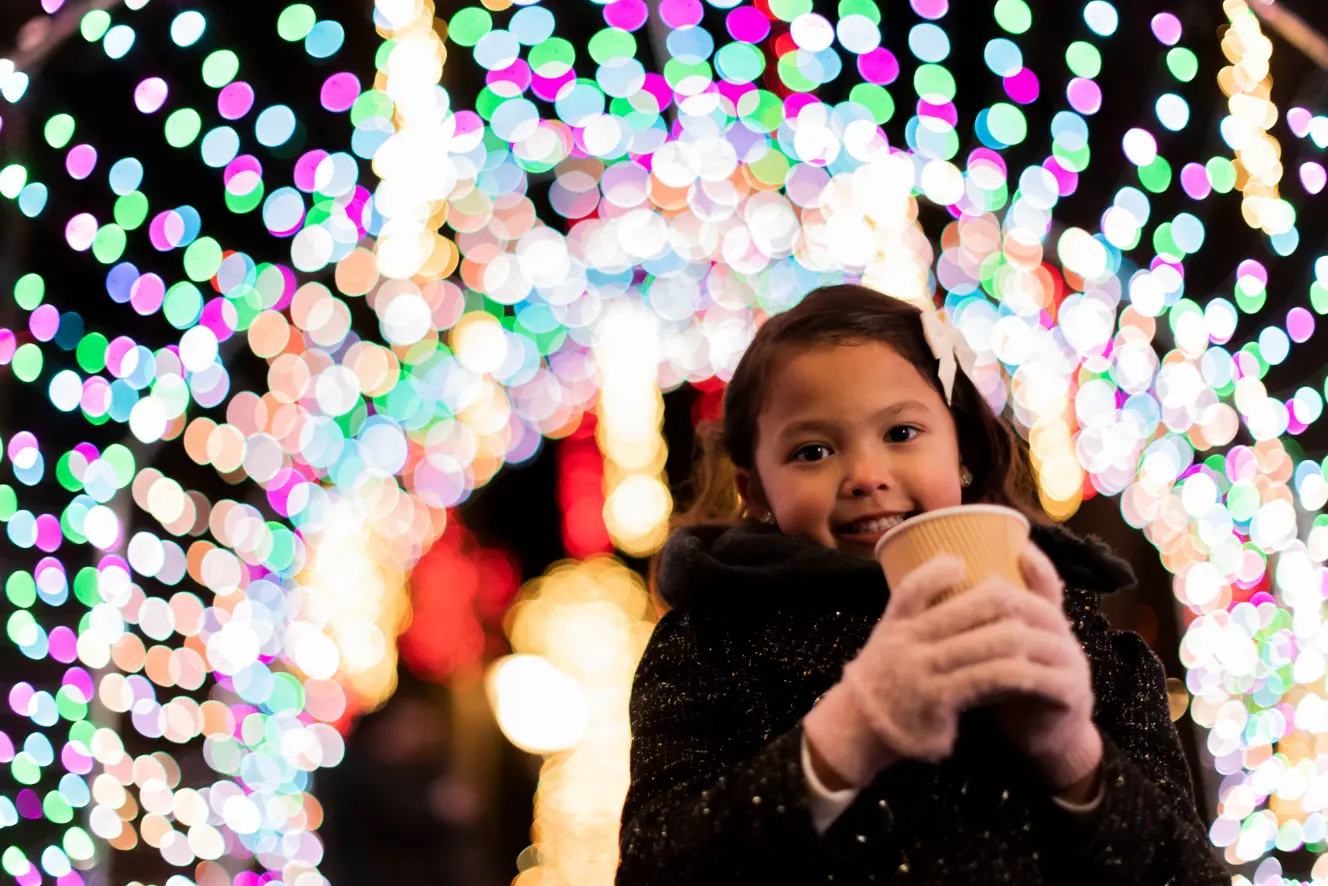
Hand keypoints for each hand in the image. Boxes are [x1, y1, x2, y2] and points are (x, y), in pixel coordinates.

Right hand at [804, 553, 1087, 787]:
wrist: (859, 729)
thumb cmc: (882, 681)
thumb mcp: (886, 642)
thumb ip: (910, 620)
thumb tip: (944, 583)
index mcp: (892, 627)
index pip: (911, 590)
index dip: (936, 572)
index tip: (960, 561)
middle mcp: (905, 646)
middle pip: (954, 613)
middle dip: (992, 600)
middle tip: (1019, 595)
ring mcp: (922, 673)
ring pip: (976, 645)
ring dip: (1009, 636)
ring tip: (1031, 632)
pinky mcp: (939, 701)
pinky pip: (983, 680)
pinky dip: (1008, 672)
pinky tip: (1024, 670)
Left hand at [986, 542, 1101, 790]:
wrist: (1043, 740)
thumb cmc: (1011, 688)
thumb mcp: (998, 650)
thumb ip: (985, 623)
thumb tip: (943, 589)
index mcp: (1047, 622)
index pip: (1047, 586)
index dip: (1037, 567)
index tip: (1019, 547)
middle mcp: (1063, 637)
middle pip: (1037, 608)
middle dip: (1003, 601)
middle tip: (967, 599)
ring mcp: (1072, 664)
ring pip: (1040, 639)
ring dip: (1005, 636)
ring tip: (970, 633)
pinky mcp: (1071, 694)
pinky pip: (1047, 678)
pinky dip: (1019, 673)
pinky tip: (995, 671)